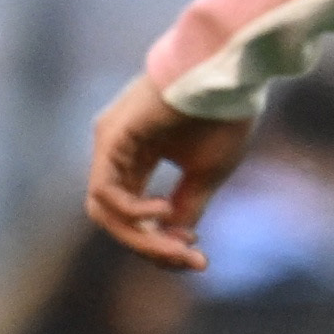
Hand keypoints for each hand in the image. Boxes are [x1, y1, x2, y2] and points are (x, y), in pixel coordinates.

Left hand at [85, 74, 251, 270]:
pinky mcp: (111, 137)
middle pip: (113, 218)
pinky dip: (132, 211)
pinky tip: (165, 209)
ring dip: (141, 237)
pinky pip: (105, 190)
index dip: (159, 242)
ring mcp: (108, 144)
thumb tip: (177, 239)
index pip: (130, 213)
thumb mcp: (206, 173)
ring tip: (179, 244)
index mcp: (134, 158)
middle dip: (151, 247)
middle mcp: (113, 152)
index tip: (197, 256)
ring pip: (104, 210)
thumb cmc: (222, 115)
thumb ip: (187, 205)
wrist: (228, 73)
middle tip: (190, 260)